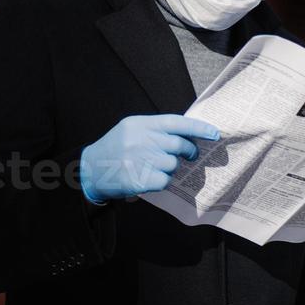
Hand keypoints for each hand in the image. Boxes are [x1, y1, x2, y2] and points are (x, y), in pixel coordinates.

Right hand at [79, 114, 219, 203]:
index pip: (175, 122)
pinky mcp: (138, 178)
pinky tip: (148, 178)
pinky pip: (165, 180)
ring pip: (172, 164)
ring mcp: (138, 159)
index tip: (215, 133)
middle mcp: (140, 139)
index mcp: (139, 124)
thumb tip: (188, 134)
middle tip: (191, 155)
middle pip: (178, 144)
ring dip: (170, 168)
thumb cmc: (115, 148)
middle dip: (188, 151)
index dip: (198, 127)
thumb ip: (155, 130)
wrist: (90, 170)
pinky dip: (161, 181)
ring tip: (155, 167)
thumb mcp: (130, 130)